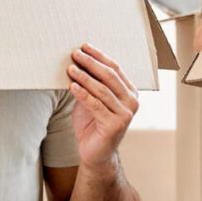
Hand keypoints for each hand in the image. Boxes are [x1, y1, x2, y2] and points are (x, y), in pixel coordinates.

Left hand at [67, 44, 137, 168]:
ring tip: (70, 68)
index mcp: (130, 93)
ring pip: (102, 90)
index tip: (84, 46)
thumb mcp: (93, 100)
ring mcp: (125, 115)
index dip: (99, 56)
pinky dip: (83, 94)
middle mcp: (132, 103)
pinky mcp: (114, 125)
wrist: (96, 154)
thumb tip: (78, 61)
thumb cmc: (93, 125)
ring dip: (84, 77)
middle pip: (110, 76)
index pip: (115, 69)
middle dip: (91, 63)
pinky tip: (72, 86)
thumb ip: (91, 84)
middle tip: (76, 54)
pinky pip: (96, 105)